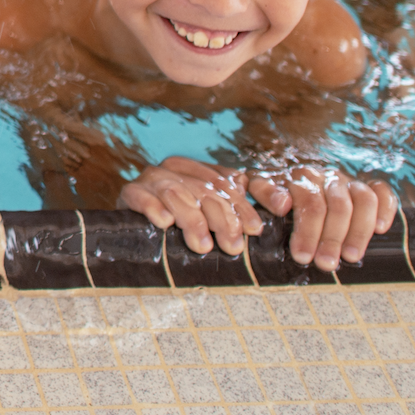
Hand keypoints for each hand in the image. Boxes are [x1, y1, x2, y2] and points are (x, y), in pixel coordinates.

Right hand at [119, 156, 263, 255]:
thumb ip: (243, 205)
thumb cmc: (182, 221)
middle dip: (221, 219)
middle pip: (204, 189)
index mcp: (198, 169)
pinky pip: (141, 196)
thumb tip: (285, 203)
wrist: (135, 224)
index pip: (225, 184)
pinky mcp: (129, 191)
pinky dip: (153, 208)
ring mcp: (151, 178)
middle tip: (232, 247)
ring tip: (202, 246)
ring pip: (176, 192)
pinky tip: (164, 223)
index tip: (256, 231)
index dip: (242, 207)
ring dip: (191, 220)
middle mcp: (175, 168)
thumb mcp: (214, 212)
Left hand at [244, 165, 397, 270]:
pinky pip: (382, 192)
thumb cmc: (275, 190)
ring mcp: (349, 181)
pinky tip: (381, 230)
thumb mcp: (260, 186)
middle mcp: (328, 176)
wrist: (292, 174)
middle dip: (332, 238)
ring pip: (363, 200)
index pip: (309, 203)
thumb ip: (265, 192)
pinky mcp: (367, 186)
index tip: (302, 257)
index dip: (307, 232)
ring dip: (359, 231)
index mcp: (302, 177)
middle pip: (337, 206)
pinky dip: (386, 209)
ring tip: (351, 257)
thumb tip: (282, 204)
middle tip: (326, 264)